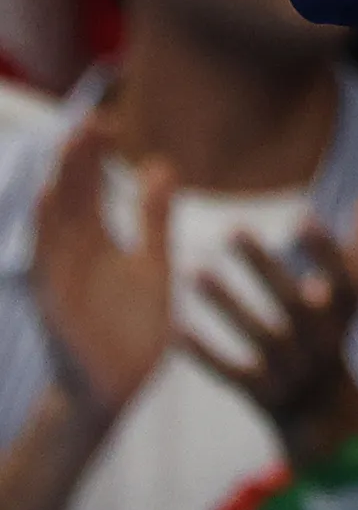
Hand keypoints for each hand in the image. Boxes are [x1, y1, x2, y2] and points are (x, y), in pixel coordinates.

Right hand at [31, 115, 174, 425]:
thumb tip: (160, 164)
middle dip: (79, 162)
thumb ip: (154, 217)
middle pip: (73, 199)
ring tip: (70, 146)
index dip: (95, 157)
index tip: (106, 119)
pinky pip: (46, 264)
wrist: (115, 390)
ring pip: (57, 225)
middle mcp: (74, 257)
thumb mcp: (152, 262)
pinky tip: (47, 200)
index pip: (91, 190)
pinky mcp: (57, 306)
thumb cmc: (131, 328)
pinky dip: (45, 232)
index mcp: (96, 245)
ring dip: (62, 186)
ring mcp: (62, 281)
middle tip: (90, 119)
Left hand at [181, 173, 357, 470]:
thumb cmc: (337, 322)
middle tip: (233, 228)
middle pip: (294, 302)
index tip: (302, 218)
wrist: (324, 408)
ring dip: (228, 305)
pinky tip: (177, 330)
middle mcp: (323, 339)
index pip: (343, 276)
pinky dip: (206, 355)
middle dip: (265, 266)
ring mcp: (293, 369)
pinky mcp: (262, 394)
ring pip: (258, 335)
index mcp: (348, 308)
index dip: (325, 250)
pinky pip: (232, 373)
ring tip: (195, 271)